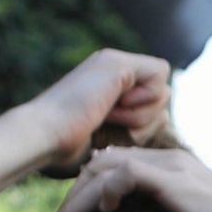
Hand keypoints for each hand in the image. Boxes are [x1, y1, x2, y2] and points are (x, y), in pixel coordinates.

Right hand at [0, 50, 174, 179]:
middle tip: (110, 122)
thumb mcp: (113, 139)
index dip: (144, 121)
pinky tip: (115, 107)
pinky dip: (145, 100)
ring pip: (162, 89)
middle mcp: (113, 70)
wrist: (44, 136)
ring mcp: (114, 63)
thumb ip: (138, 126)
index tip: (113, 128)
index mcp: (108, 85)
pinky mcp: (118, 63)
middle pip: (161, 96)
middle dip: (145, 119)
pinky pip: (160, 76)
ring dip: (141, 114)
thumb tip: (166, 115)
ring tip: (107, 115)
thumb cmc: (68, 148)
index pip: (153, 101)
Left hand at [49, 146, 211, 211]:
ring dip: (79, 195)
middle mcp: (169, 159)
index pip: (119, 162)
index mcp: (175, 166)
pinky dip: (104, 192)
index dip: (92, 185)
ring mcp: (170, 167)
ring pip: (104, 166)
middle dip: (76, 190)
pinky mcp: (170, 180)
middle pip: (103, 160)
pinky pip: (121, 176)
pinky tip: (104, 211)